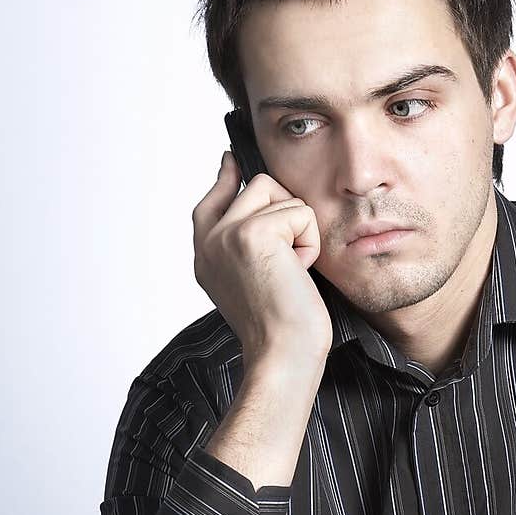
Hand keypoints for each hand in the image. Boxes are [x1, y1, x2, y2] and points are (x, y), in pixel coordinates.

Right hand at [192, 151, 332, 365]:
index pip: (211, 200)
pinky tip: (299, 271)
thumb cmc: (280, 327)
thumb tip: (257, 202)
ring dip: (298, 227)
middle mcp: (209, 242)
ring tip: (293, 267)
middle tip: (291, 258)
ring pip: (275, 191)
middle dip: (286, 212)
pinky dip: (309, 241)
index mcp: (206, 255)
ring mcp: (226, 234)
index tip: (231, 160)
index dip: (227, 177)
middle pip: (255, 185)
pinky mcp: (251, 233)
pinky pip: (298, 212)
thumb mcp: (254, 279)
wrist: (283, 354)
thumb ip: (246, 242)